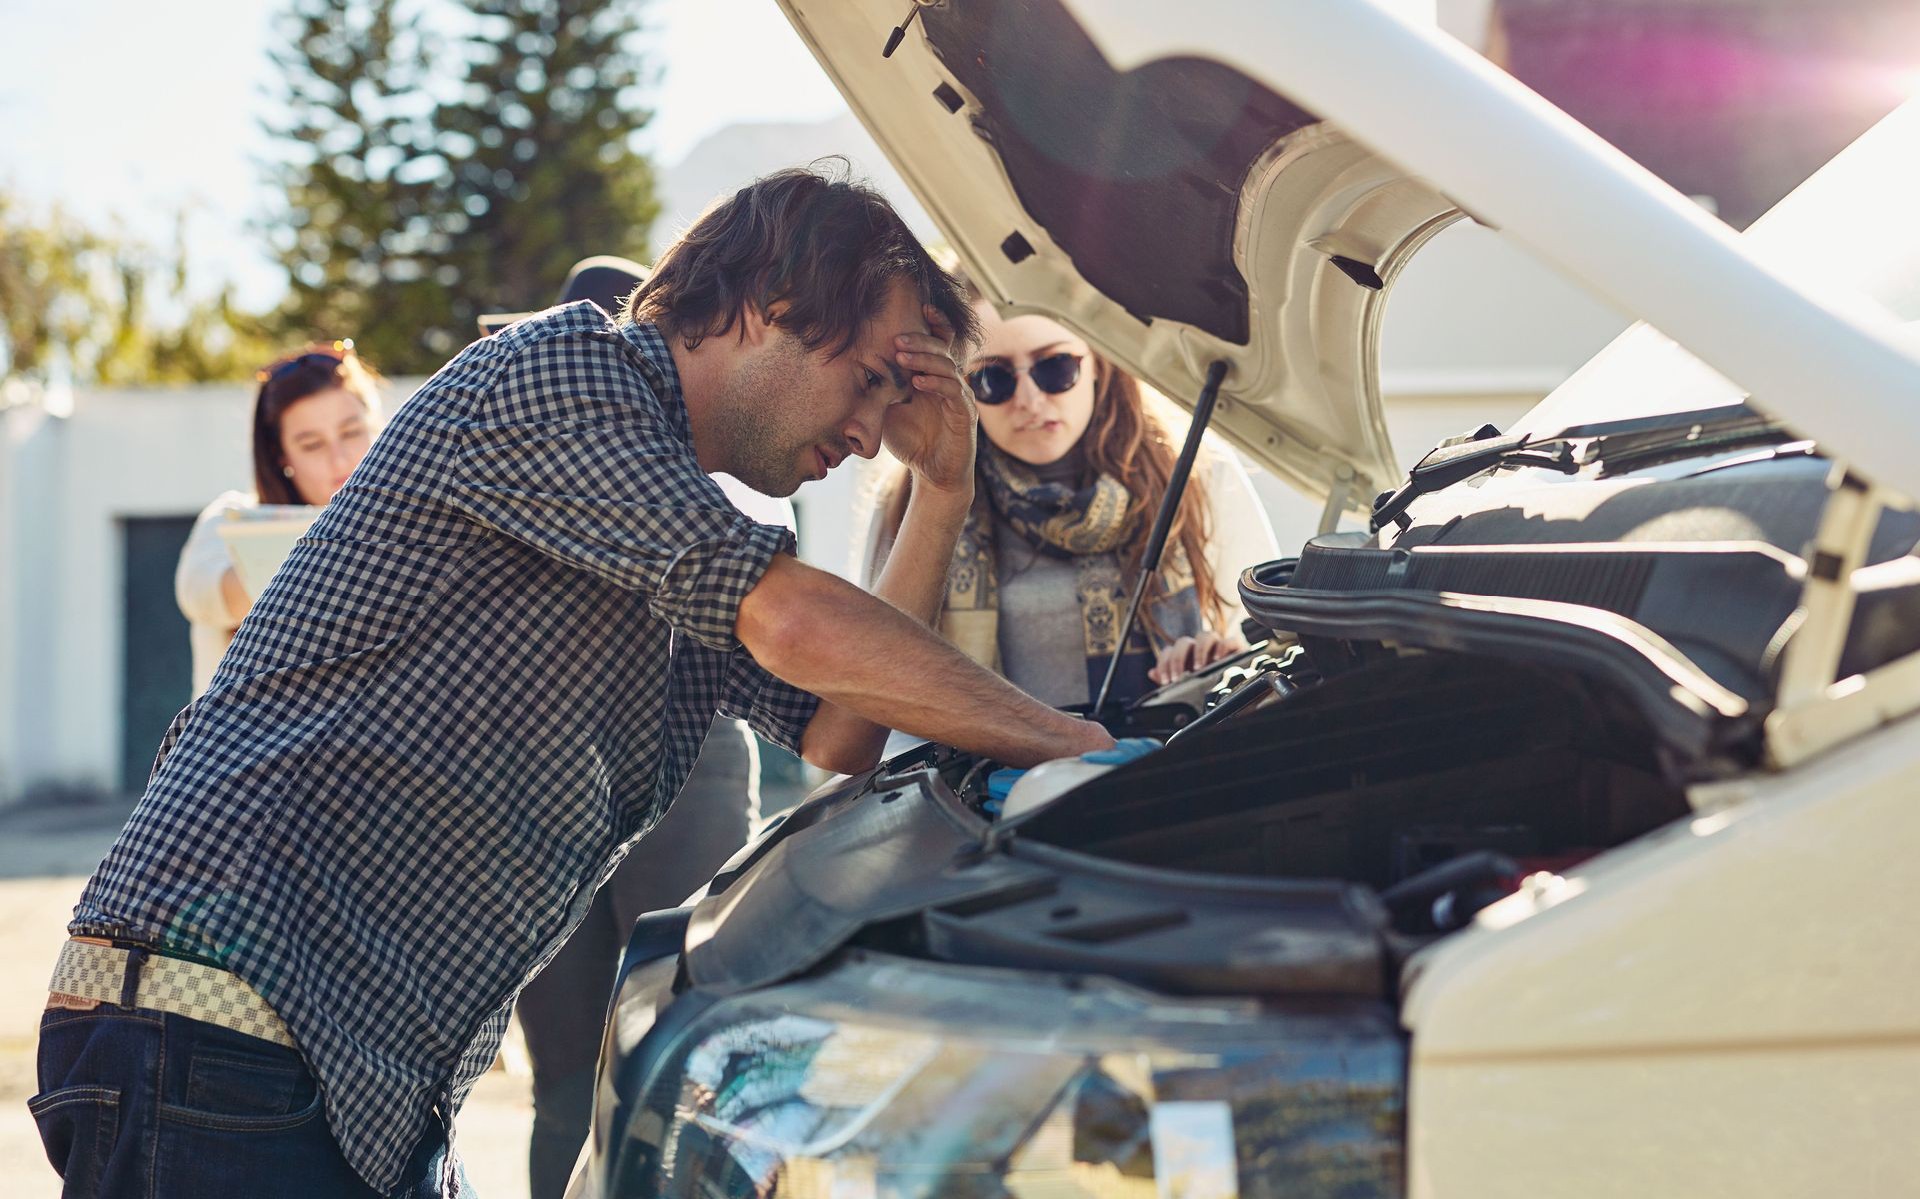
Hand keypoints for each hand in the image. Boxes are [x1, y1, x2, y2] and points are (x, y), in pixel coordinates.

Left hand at [882, 304, 976, 494]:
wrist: (934, 476)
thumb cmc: (912, 442)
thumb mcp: (888, 411)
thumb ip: (880, 390)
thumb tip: (856, 369)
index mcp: (936, 377)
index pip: (941, 342)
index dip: (936, 323)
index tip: (921, 306)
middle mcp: (952, 383)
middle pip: (942, 350)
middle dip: (920, 341)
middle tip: (897, 339)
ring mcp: (961, 398)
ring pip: (947, 368)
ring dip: (924, 359)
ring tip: (902, 356)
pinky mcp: (965, 416)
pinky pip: (953, 393)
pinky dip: (935, 384)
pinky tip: (917, 383)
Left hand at [1147, 630, 1244, 685]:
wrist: (1242, 687)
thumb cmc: (1213, 686)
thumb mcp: (1191, 687)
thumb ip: (1171, 680)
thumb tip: (1152, 673)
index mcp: (1187, 656)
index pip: (1170, 651)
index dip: (1164, 663)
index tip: (1166, 680)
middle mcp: (1200, 647)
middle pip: (1184, 642)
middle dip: (1178, 660)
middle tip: (1178, 678)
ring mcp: (1218, 645)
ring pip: (1205, 636)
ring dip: (1199, 651)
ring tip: (1199, 669)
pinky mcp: (1236, 647)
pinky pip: (1229, 640)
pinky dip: (1222, 647)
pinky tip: (1218, 659)